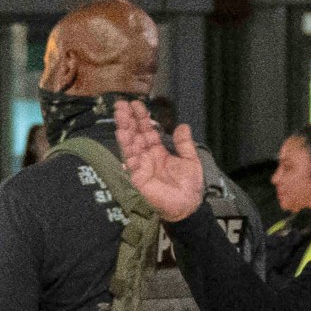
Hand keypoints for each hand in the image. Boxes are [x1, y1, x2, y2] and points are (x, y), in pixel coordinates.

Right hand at [114, 98, 207, 221]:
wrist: (187, 206)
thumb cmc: (189, 186)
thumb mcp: (190, 161)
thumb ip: (184, 144)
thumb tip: (182, 125)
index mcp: (158, 151)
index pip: (147, 131)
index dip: (141, 118)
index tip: (136, 104)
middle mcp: (147, 156)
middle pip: (135, 134)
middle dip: (128, 119)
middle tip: (122, 104)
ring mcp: (141, 166)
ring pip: (130, 144)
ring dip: (125, 129)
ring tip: (120, 114)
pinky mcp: (137, 176)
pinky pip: (130, 160)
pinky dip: (127, 147)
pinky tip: (123, 134)